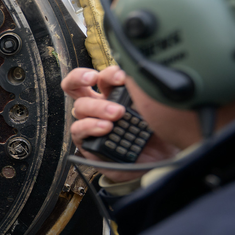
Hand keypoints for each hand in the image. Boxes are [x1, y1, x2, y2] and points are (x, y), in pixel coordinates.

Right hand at [62, 66, 178, 182]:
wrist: (159, 161)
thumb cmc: (156, 132)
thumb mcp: (152, 108)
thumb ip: (142, 92)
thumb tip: (141, 76)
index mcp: (110, 95)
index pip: (96, 76)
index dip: (105, 72)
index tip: (121, 76)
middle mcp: (97, 107)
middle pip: (75, 86)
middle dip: (83, 78)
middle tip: (104, 82)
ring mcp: (90, 124)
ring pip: (80, 107)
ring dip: (98, 107)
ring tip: (117, 114)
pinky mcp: (87, 143)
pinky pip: (78, 130)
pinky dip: (91, 126)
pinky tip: (106, 128)